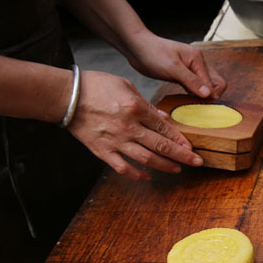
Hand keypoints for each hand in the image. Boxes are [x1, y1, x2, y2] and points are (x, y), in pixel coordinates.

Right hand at [67, 70, 203, 180]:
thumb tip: (165, 119)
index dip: (181, 140)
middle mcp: (128, 127)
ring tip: (177, 169)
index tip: (192, 147)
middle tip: (197, 163)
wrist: (65, 96)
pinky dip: (137, 174)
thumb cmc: (94, 86)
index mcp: (135, 108)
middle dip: (182, 156)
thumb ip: (147, 104)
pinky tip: (148, 176)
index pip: (165, 128)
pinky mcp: (102, 151)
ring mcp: (115, 141)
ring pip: (147, 159)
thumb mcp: (125, 86)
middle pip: (161, 146)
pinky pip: (123, 168)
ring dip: (165, 166)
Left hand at [125, 31, 226, 98]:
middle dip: (210, 96)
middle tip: (199, 106)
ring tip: (193, 105)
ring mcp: (191, 68)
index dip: (209, 97)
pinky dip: (194, 94)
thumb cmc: (152, 54)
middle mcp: (198, 63)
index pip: (214, 83)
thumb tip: (208, 94)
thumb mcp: (172, 69)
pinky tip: (186, 99)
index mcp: (198, 59)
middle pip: (216, 84)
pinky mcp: (183, 74)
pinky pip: (195, 86)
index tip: (202, 107)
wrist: (136, 47)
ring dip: (202, 96)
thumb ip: (191, 81)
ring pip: (206, 85)